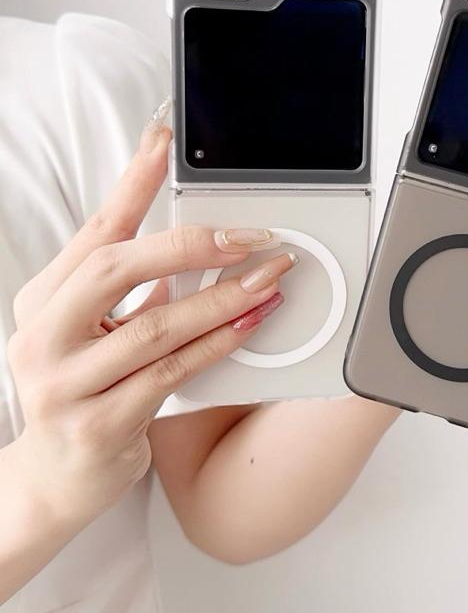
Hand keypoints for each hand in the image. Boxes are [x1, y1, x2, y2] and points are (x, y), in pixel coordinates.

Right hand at [8, 113, 295, 528]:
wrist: (55, 478)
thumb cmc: (84, 388)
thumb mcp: (95, 328)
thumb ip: (133, 288)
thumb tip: (199, 242)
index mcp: (44, 299)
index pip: (96, 229)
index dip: (134, 183)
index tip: (165, 141)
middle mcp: (45, 335)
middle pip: (119, 267)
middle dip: (193, 243)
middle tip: (252, 232)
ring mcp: (66, 384)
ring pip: (159, 326)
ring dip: (225, 297)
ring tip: (270, 276)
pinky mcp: (98, 424)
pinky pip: (173, 373)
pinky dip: (219, 343)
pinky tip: (252, 322)